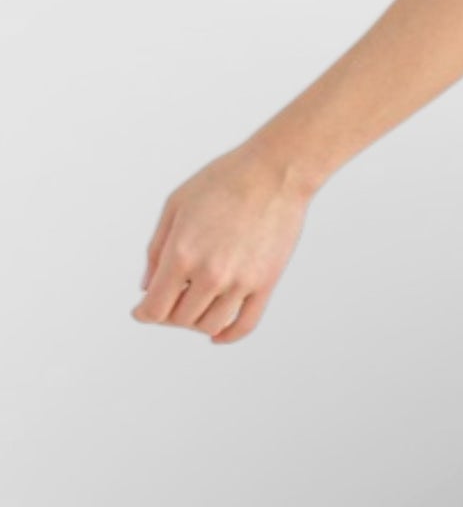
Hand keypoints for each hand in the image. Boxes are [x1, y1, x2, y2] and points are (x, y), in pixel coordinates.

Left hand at [131, 142, 313, 343]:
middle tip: (172, 297)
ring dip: (196, 321)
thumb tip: (147, 286)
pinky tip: (218, 333)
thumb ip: (156, 248)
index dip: (143, 313)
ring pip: (210, 325)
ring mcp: (241, 281)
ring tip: (196, 303)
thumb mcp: (176, 205)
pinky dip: (228, 336)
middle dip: (169, 313)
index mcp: (182, 254)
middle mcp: (211, 274)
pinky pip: (245, 324)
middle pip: (180, 319)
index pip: (154, 309)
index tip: (142, 310)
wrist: (276, 170)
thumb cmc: (225, 179)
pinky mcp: (266, 282)